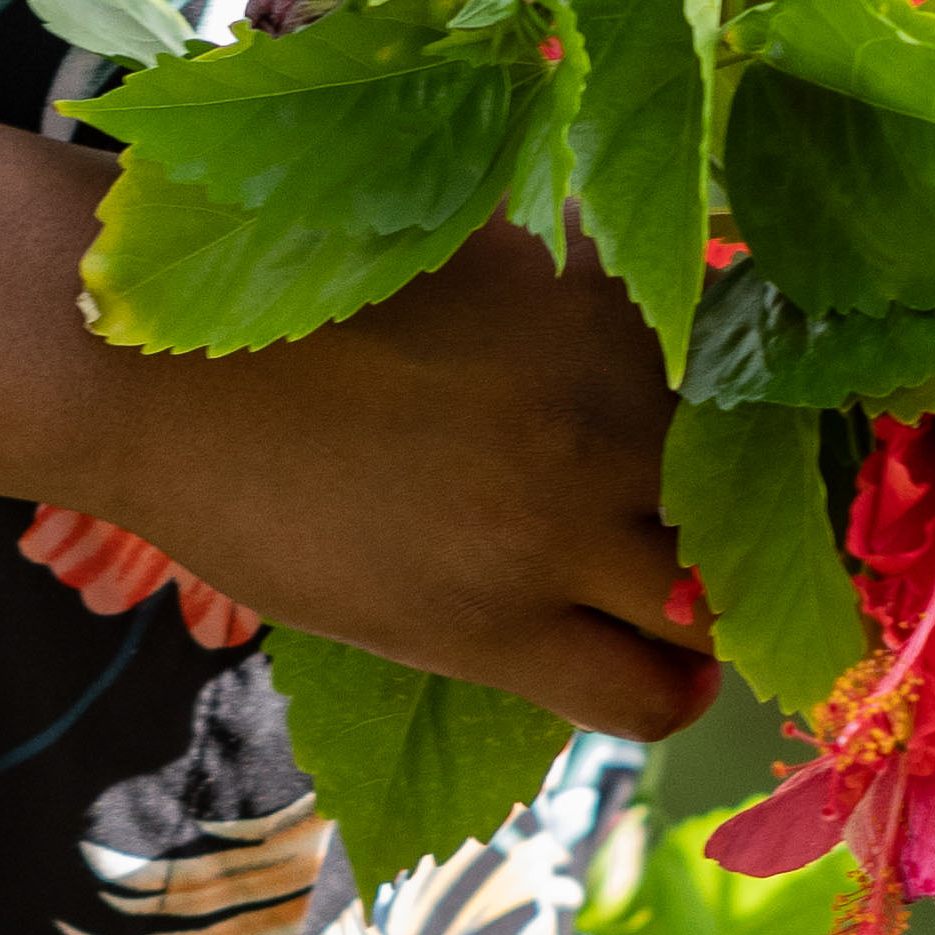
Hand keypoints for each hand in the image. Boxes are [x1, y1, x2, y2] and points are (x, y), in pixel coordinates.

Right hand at [60, 228, 713, 742]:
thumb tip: (665, 283)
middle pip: (762, 493)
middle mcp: (614, 411)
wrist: (157, 369)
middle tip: (750, 530)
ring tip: (704, 602)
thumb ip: (578, 274)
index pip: (764, 378)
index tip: (772, 441)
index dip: (776, 417)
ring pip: (720, 602)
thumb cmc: (300, 285)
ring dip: (726, 607)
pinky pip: (645, 692)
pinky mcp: (495, 629)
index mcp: (615, 301)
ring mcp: (559, 526)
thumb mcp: (473, 241)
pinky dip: (674, 688)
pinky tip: (664, 666)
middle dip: (764, 515)